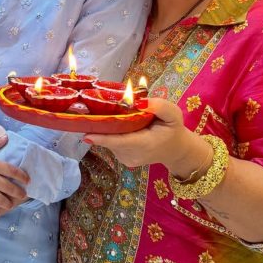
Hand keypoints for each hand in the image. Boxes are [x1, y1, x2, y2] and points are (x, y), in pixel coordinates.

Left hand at [83, 97, 203, 171]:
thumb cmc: (173, 129)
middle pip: (111, 139)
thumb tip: (140, 103)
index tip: (87, 134)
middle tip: (90, 110)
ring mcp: (126, 159)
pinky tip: (116, 123)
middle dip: (101, 125)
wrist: (175, 150)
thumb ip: (160, 106)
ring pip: (109, 140)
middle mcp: (133, 155)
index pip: (121, 141)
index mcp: (145, 144)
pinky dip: (111, 132)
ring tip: (109, 113)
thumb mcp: (174, 114)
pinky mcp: (122, 158)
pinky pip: (111, 143)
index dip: (103, 138)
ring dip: (107, 127)